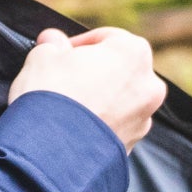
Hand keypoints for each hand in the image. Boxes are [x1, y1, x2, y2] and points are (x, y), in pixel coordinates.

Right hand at [8, 27, 166, 150]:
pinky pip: (114, 127)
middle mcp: (148, 85)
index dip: (79, 44)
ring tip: (67, 107)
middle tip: (63, 78)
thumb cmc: (50, 96)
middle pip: (118, 70)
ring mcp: (143, 119)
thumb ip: (52, 44)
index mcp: (133, 52)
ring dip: (98, 100)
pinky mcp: (132, 146)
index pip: (106, 38)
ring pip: (119, 101)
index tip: (60, 54)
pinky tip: (73, 128)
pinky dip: (98, 125)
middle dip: (93, 73)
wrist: (51, 153)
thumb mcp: (43, 56)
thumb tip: (52, 42)